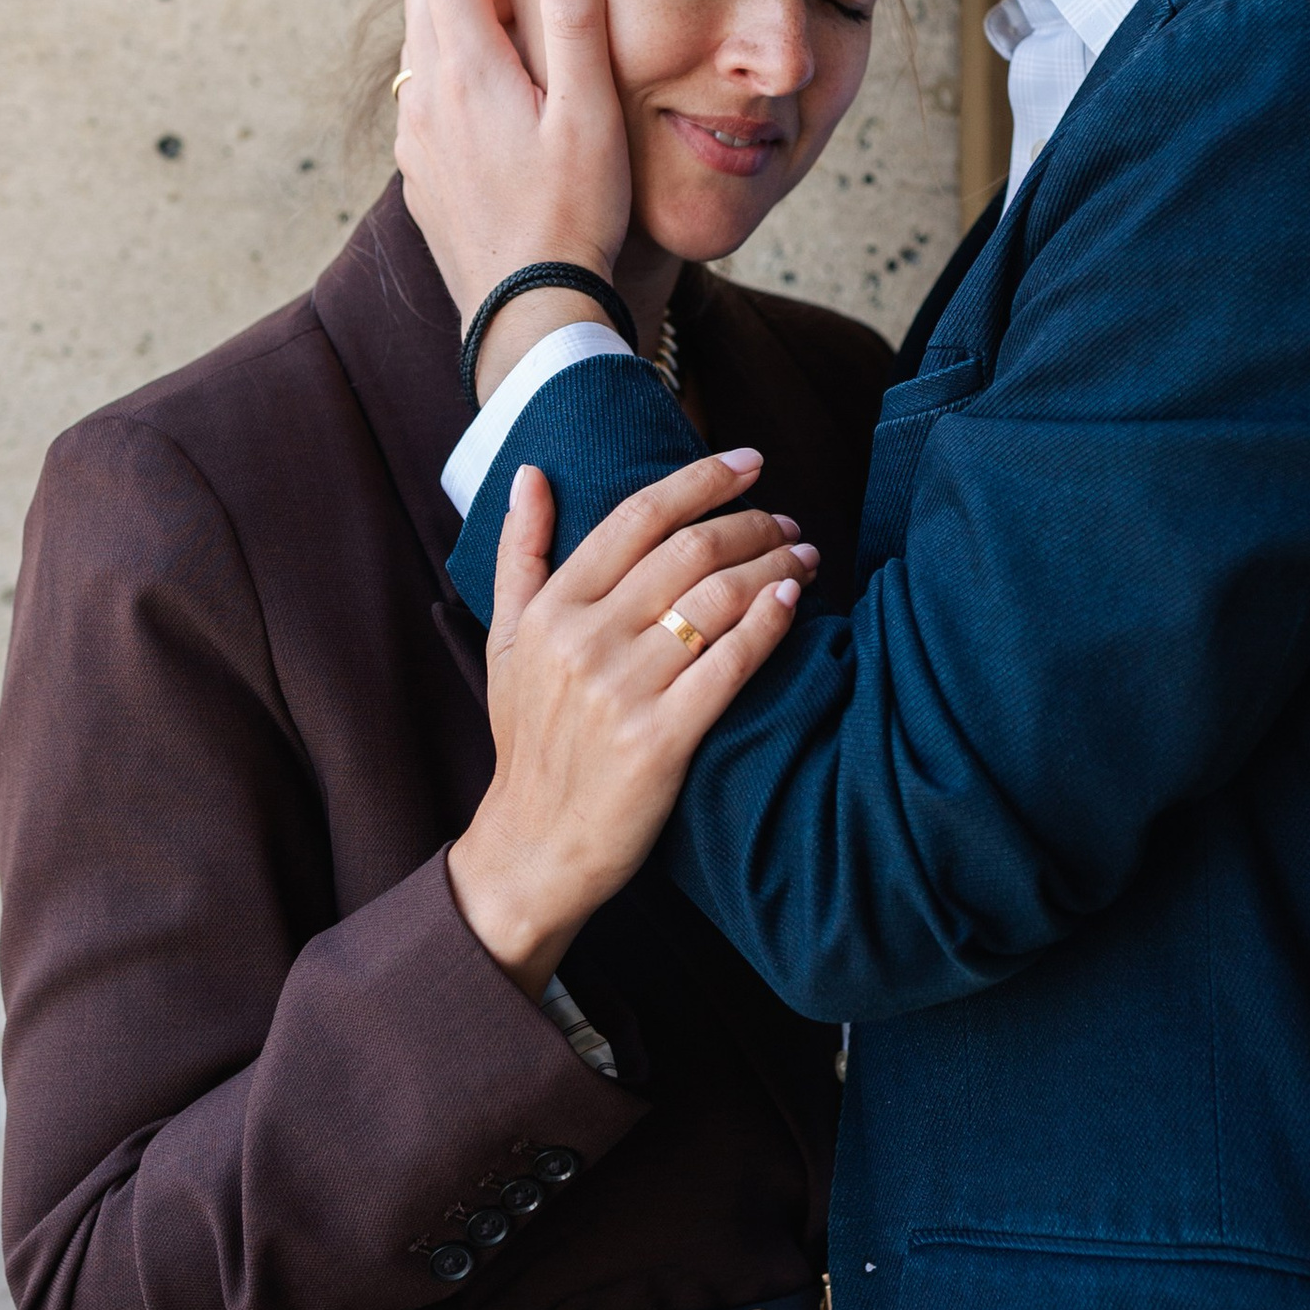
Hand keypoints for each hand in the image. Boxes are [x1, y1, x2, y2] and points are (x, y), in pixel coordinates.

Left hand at [394, 0, 632, 382]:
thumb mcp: (588, 114)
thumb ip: (574, 24)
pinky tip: (470, 62)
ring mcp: (418, 140)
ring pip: (419, 42)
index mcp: (468, 71)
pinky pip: (422, 87)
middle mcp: (428, 98)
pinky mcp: (421, 174)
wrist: (527, 313)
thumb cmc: (571, 216)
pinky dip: (442, 47)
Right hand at [447, 453, 817, 994]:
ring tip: (803, 557)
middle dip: (751, 523)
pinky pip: (733, 663)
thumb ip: (521, 553)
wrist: (535, 847)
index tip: (749, 462)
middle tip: (787, 521)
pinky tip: (794, 602)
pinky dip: (770, 623)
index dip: (701, 479)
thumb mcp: (506, 643)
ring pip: (719, 598)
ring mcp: (623, 691)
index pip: (637, 517)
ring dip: (774, 565)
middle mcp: (584, 641)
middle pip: (689, 550)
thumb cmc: (529, 739)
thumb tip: (533, 472)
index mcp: (550, 610)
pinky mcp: (662, 740)